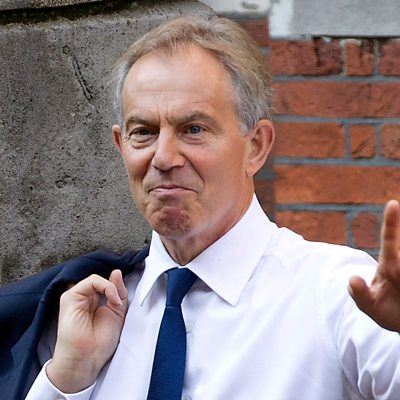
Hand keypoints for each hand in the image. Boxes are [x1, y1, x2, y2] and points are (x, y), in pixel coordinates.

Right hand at [46, 269, 127, 392]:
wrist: (87, 359)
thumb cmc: (99, 343)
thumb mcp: (117, 313)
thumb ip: (118, 292)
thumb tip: (116, 272)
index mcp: (94, 301)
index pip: (106, 283)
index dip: (117, 285)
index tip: (124, 296)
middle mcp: (84, 298)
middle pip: (102, 280)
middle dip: (115, 286)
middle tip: (120, 301)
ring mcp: (76, 297)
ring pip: (97, 278)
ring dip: (112, 288)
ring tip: (116, 303)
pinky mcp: (70, 297)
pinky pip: (91, 281)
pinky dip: (106, 286)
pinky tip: (112, 300)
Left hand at [349, 199, 399, 331]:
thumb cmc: (386, 311)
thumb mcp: (370, 307)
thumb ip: (360, 295)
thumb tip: (352, 279)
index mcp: (389, 266)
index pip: (389, 241)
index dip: (391, 222)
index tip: (393, 203)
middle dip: (396, 252)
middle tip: (391, 270)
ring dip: (399, 274)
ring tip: (394, 285)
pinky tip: (399, 285)